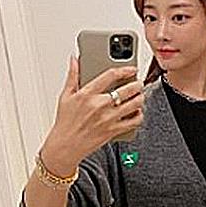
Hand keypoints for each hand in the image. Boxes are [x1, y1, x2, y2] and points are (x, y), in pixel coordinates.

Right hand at [41, 55, 144, 175]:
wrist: (65, 146)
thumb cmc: (65, 122)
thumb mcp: (65, 96)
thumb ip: (72, 76)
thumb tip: (74, 60)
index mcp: (87, 94)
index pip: (110, 75)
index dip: (125, 69)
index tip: (131, 69)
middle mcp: (99, 105)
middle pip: (128, 89)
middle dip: (137, 84)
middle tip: (138, 83)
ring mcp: (108, 119)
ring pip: (134, 104)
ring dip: (140, 98)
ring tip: (139, 95)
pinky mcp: (113, 131)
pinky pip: (134, 121)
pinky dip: (139, 115)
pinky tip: (137, 112)